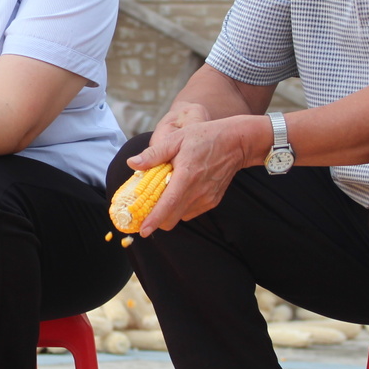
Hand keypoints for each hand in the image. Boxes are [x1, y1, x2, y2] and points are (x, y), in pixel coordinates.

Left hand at [129, 113, 267, 234]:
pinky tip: (180, 192)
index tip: (142, 230)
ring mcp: (207, 199)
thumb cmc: (205, 137)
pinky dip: (181, 207)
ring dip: (169, 212)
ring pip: (181, 216)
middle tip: (145, 210)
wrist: (236, 143)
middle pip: (172, 218)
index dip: (154, 220)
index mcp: (186, 176)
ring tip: (165, 194)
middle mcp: (198, 192)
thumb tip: (132, 163)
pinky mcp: (213, 201)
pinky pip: (191, 212)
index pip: (168, 204)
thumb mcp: (176, 139)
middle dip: (157, 219)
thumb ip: (154, 154)